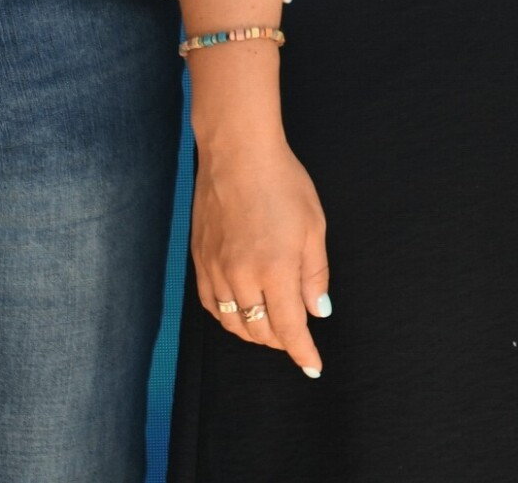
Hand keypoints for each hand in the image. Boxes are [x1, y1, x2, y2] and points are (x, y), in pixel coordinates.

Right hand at [190, 127, 330, 377]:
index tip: (313, 366)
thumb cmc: (282, 182)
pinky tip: (240, 311)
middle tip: (296, 336)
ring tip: (271, 327)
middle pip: (259, 331)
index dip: (302, 352)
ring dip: (254, 333)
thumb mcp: (314, 225)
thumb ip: (315, 274)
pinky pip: (211, 304)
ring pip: (233, 323)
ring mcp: (216, 270)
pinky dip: (228, 317)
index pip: (289, 328)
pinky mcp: (199, 259)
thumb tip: (318, 312)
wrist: (237, 152)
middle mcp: (241, 277)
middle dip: (281, 341)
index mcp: (275, 270)